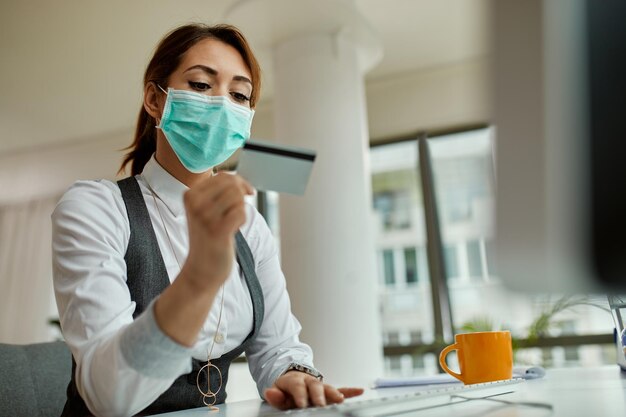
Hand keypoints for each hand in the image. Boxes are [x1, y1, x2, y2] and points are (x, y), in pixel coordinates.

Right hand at [182, 172, 253, 290]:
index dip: (240, 182)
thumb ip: (218, 193)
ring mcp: (205, 216)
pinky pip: (241, 213)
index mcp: (190, 194)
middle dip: (241, 196)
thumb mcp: (206, 210)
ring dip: (240, 210)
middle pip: (232, 184)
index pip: (223, 176)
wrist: (200, 270)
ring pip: (238, 198)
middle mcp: (195, 203)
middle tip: (237, 212)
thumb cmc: (208, 238)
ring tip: (231, 223)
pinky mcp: (218, 230)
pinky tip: (233, 231)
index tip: (246, 193)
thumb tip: (240, 181)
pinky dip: (242, 220)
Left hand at [264, 371, 363, 409]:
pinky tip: (359, 391)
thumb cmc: (286, 390)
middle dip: (319, 395)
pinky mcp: (328, 389)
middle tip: (321, 404)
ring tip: (340, 399)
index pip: (297, 387)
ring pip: (328, 387)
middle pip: (315, 386)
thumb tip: (269, 392)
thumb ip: (274, 395)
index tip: (302, 404)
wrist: (293, 379)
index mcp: (295, 381)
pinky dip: (349, 391)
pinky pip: (340, 389)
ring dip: (334, 393)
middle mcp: (309, 381)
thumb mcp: (277, 392)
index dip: (300, 395)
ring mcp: (320, 385)